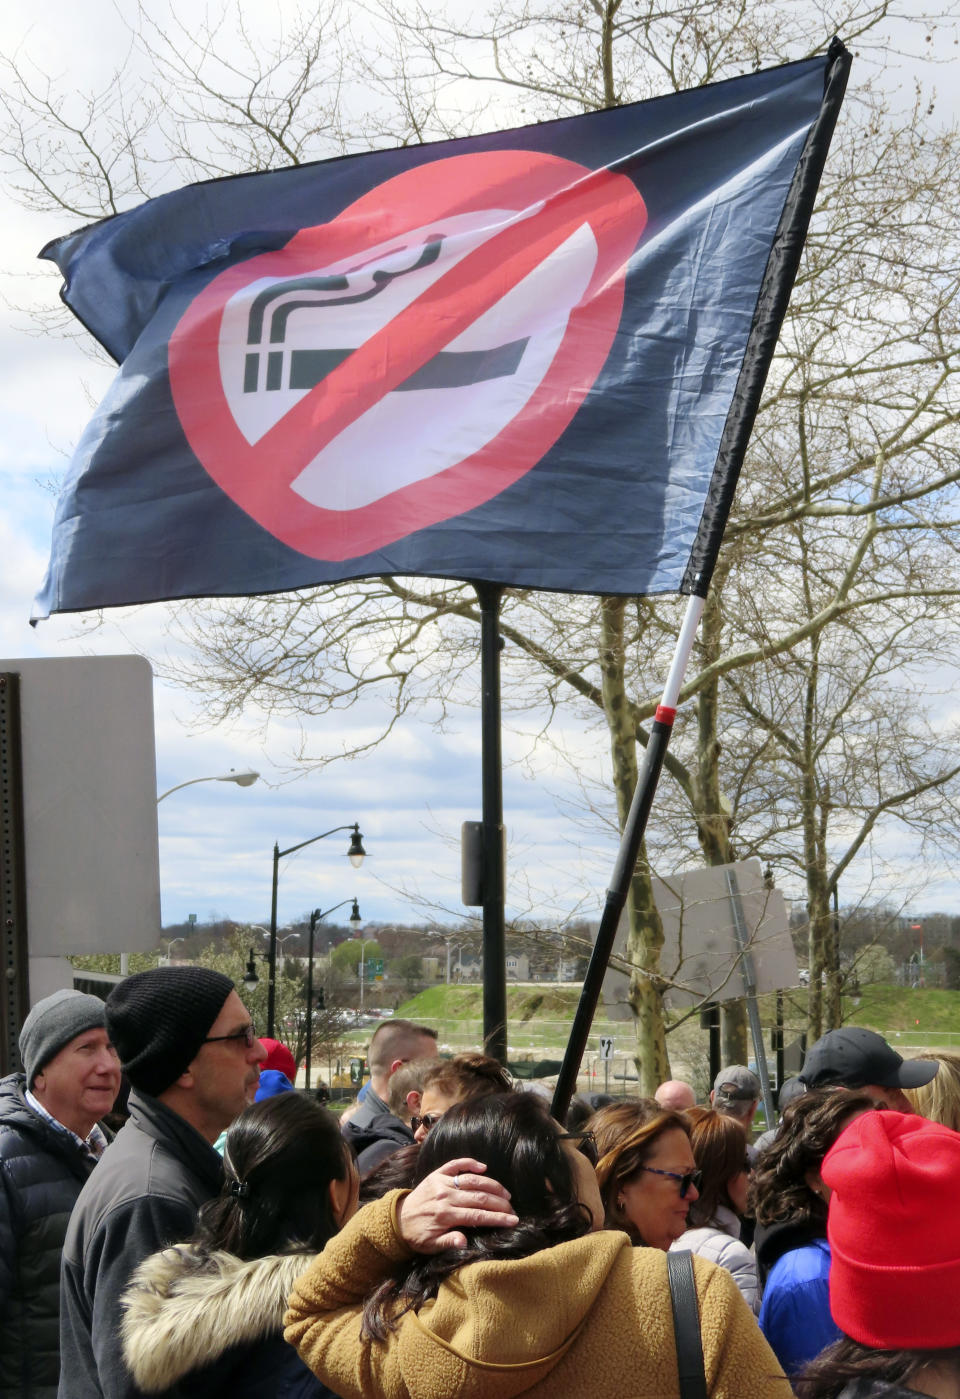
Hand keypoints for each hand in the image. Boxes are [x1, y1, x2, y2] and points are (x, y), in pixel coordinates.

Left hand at [396, 1157, 518, 1252]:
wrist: (397, 1220)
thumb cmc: (418, 1235)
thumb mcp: (431, 1246)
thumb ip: (448, 1242)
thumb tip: (464, 1242)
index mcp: (446, 1215)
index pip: (478, 1216)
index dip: (498, 1218)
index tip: (513, 1220)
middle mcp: (445, 1196)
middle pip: (479, 1197)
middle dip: (499, 1203)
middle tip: (513, 1208)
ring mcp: (441, 1183)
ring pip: (472, 1180)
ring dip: (491, 1185)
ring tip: (505, 1193)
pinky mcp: (436, 1174)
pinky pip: (455, 1164)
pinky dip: (469, 1163)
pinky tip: (484, 1167)